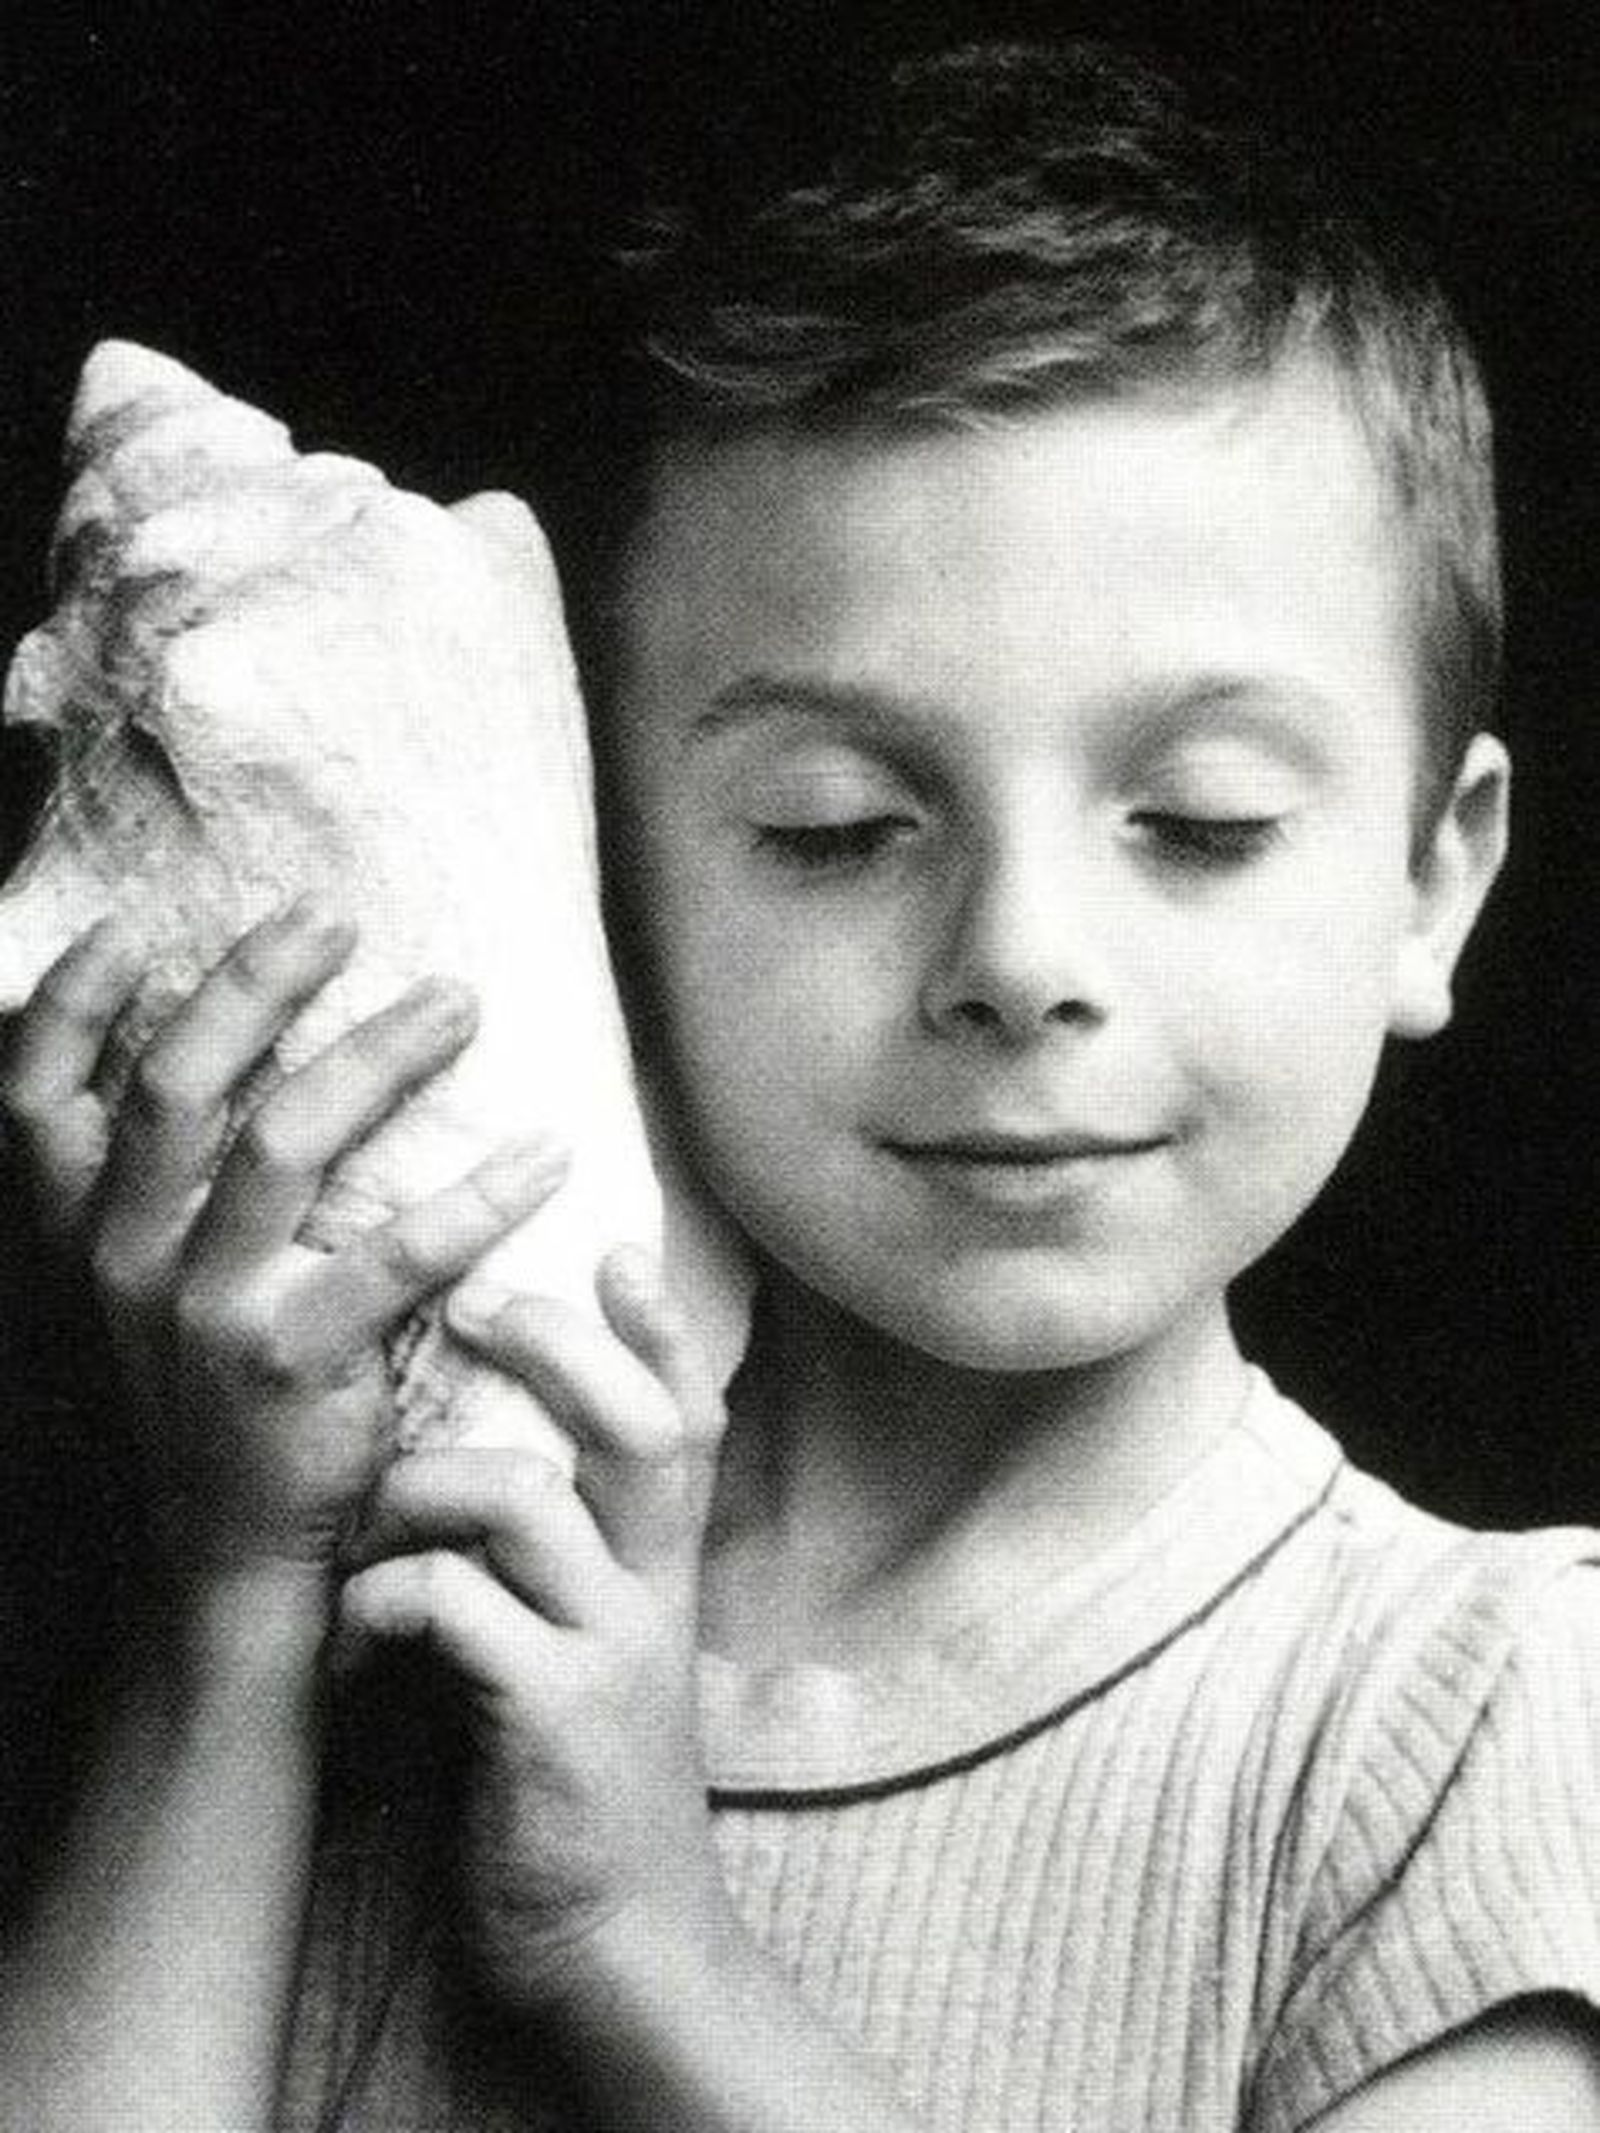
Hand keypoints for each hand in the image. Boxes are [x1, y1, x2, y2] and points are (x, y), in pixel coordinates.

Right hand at [0, 899, 567, 1584]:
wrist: (226, 1554)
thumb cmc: (210, 1395)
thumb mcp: (149, 1291)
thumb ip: (152, 1188)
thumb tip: (196, 1051)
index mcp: (82, 1232)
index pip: (34, 1097)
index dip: (69, 1004)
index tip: (129, 927)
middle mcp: (126, 1260)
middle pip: (178, 1085)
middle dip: (254, 984)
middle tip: (334, 917)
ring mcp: (204, 1312)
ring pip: (285, 1141)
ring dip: (379, 1055)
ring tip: (460, 1002)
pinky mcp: (292, 1365)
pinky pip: (395, 1256)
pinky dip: (479, 1197)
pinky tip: (548, 1156)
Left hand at [337, 1248, 730, 2016]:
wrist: (619, 1945)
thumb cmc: (573, 1781)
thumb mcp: (592, 1651)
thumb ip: (561, 1560)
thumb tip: (473, 1453)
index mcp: (660, 1572)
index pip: (689, 1421)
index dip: (663, 1330)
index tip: (620, 1242)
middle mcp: (651, 1595)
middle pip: (639, 1430)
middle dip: (565, 1346)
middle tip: (484, 1301)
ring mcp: (610, 1652)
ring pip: (530, 1499)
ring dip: (428, 1483)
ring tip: (376, 1510)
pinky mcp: (553, 1719)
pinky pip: (457, 1607)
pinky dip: (390, 1595)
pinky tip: (363, 1631)